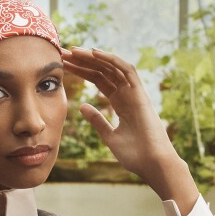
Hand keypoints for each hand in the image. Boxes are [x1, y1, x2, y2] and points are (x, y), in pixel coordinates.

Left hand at [61, 46, 197, 213]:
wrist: (152, 164)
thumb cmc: (135, 155)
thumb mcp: (110, 136)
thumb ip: (98, 120)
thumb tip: (82, 106)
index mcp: (120, 103)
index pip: (98, 80)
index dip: (82, 71)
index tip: (64, 65)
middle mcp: (127, 94)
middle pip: (103, 70)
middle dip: (83, 61)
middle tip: (63, 52)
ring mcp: (134, 93)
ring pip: (112, 67)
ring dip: (93, 57)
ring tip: (73, 51)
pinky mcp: (141, 94)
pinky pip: (126, 70)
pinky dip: (111, 60)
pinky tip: (93, 53)